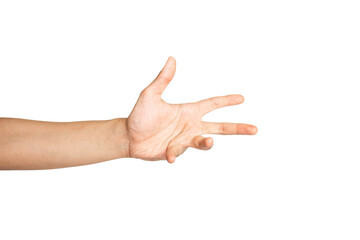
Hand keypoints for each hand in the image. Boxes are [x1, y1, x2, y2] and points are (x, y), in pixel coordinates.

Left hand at [126, 57, 256, 162]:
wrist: (129, 137)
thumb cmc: (140, 115)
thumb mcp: (150, 95)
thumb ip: (163, 80)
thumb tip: (171, 59)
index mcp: (189, 111)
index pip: (212, 104)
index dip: (226, 101)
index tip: (242, 98)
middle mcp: (191, 125)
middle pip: (220, 127)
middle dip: (237, 128)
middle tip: (254, 129)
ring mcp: (186, 139)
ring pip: (204, 141)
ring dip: (207, 142)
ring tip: (209, 141)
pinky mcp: (177, 151)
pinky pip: (180, 152)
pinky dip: (175, 153)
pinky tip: (169, 155)